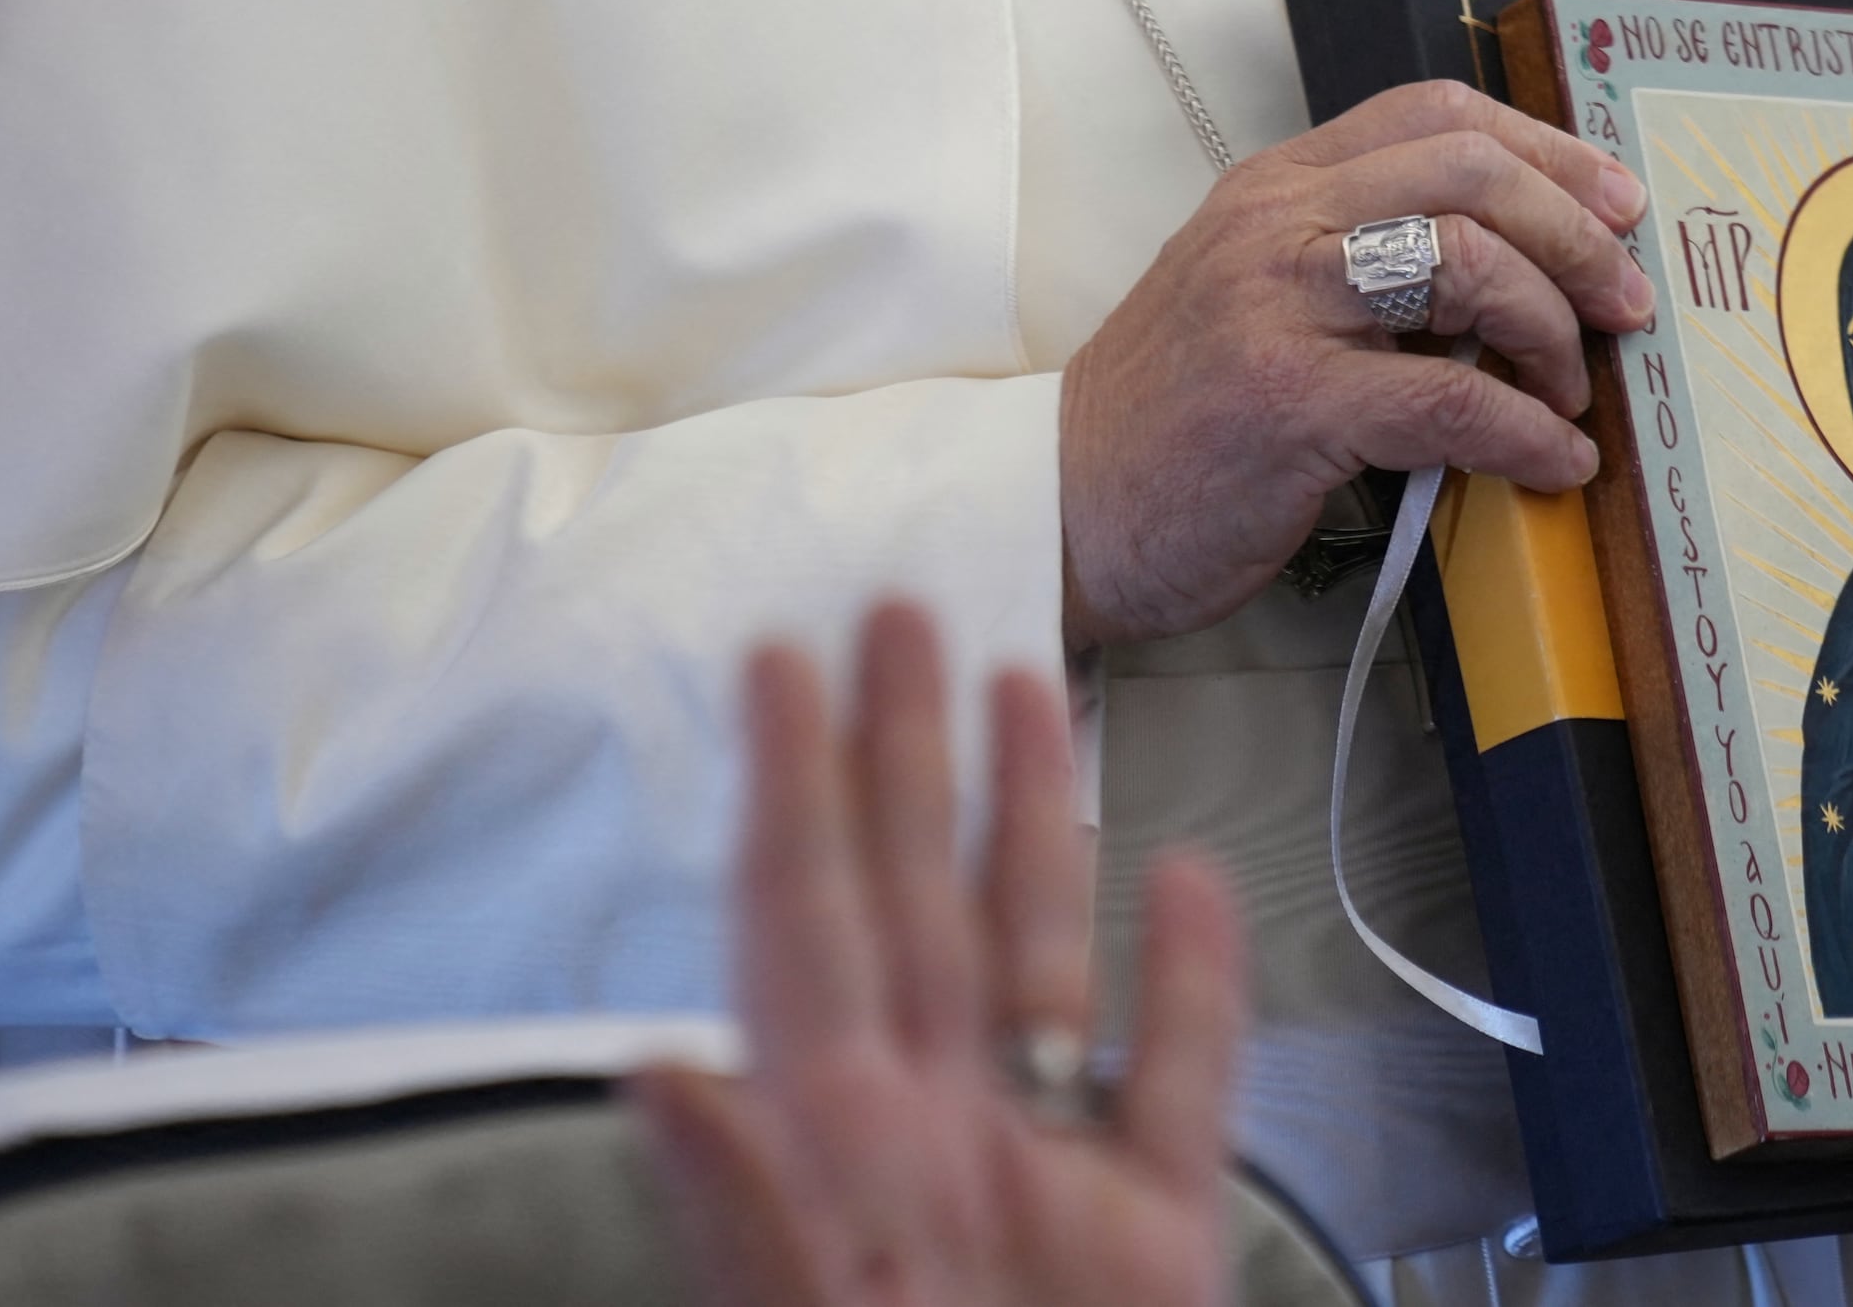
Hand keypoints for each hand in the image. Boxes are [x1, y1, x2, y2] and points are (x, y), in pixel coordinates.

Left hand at [635, 601, 1242, 1306]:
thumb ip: (745, 1210)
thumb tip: (661, 1078)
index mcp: (840, 1155)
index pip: (804, 933)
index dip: (792, 791)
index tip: (776, 666)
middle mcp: (934, 1137)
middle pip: (915, 903)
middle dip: (903, 751)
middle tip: (897, 617)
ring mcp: (1048, 1177)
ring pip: (1040, 955)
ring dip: (1036, 818)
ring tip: (1027, 689)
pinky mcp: (1157, 1234)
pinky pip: (1177, 1078)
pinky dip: (1191, 980)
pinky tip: (1191, 882)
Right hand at [1057, 81, 1651, 646]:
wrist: (1059, 508)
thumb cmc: (1172, 420)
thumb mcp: (1254, 297)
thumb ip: (1358, 262)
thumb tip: (1511, 276)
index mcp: (1274, 188)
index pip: (1433, 114)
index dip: (1545, 149)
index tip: (1612, 198)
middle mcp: (1276, 226)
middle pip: (1470, 173)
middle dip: (1576, 233)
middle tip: (1622, 298)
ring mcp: (1277, 308)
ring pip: (1470, 266)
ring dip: (1552, 332)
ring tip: (1572, 390)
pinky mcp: (1288, 403)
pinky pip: (1449, 397)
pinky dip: (1525, 431)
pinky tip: (1550, 460)